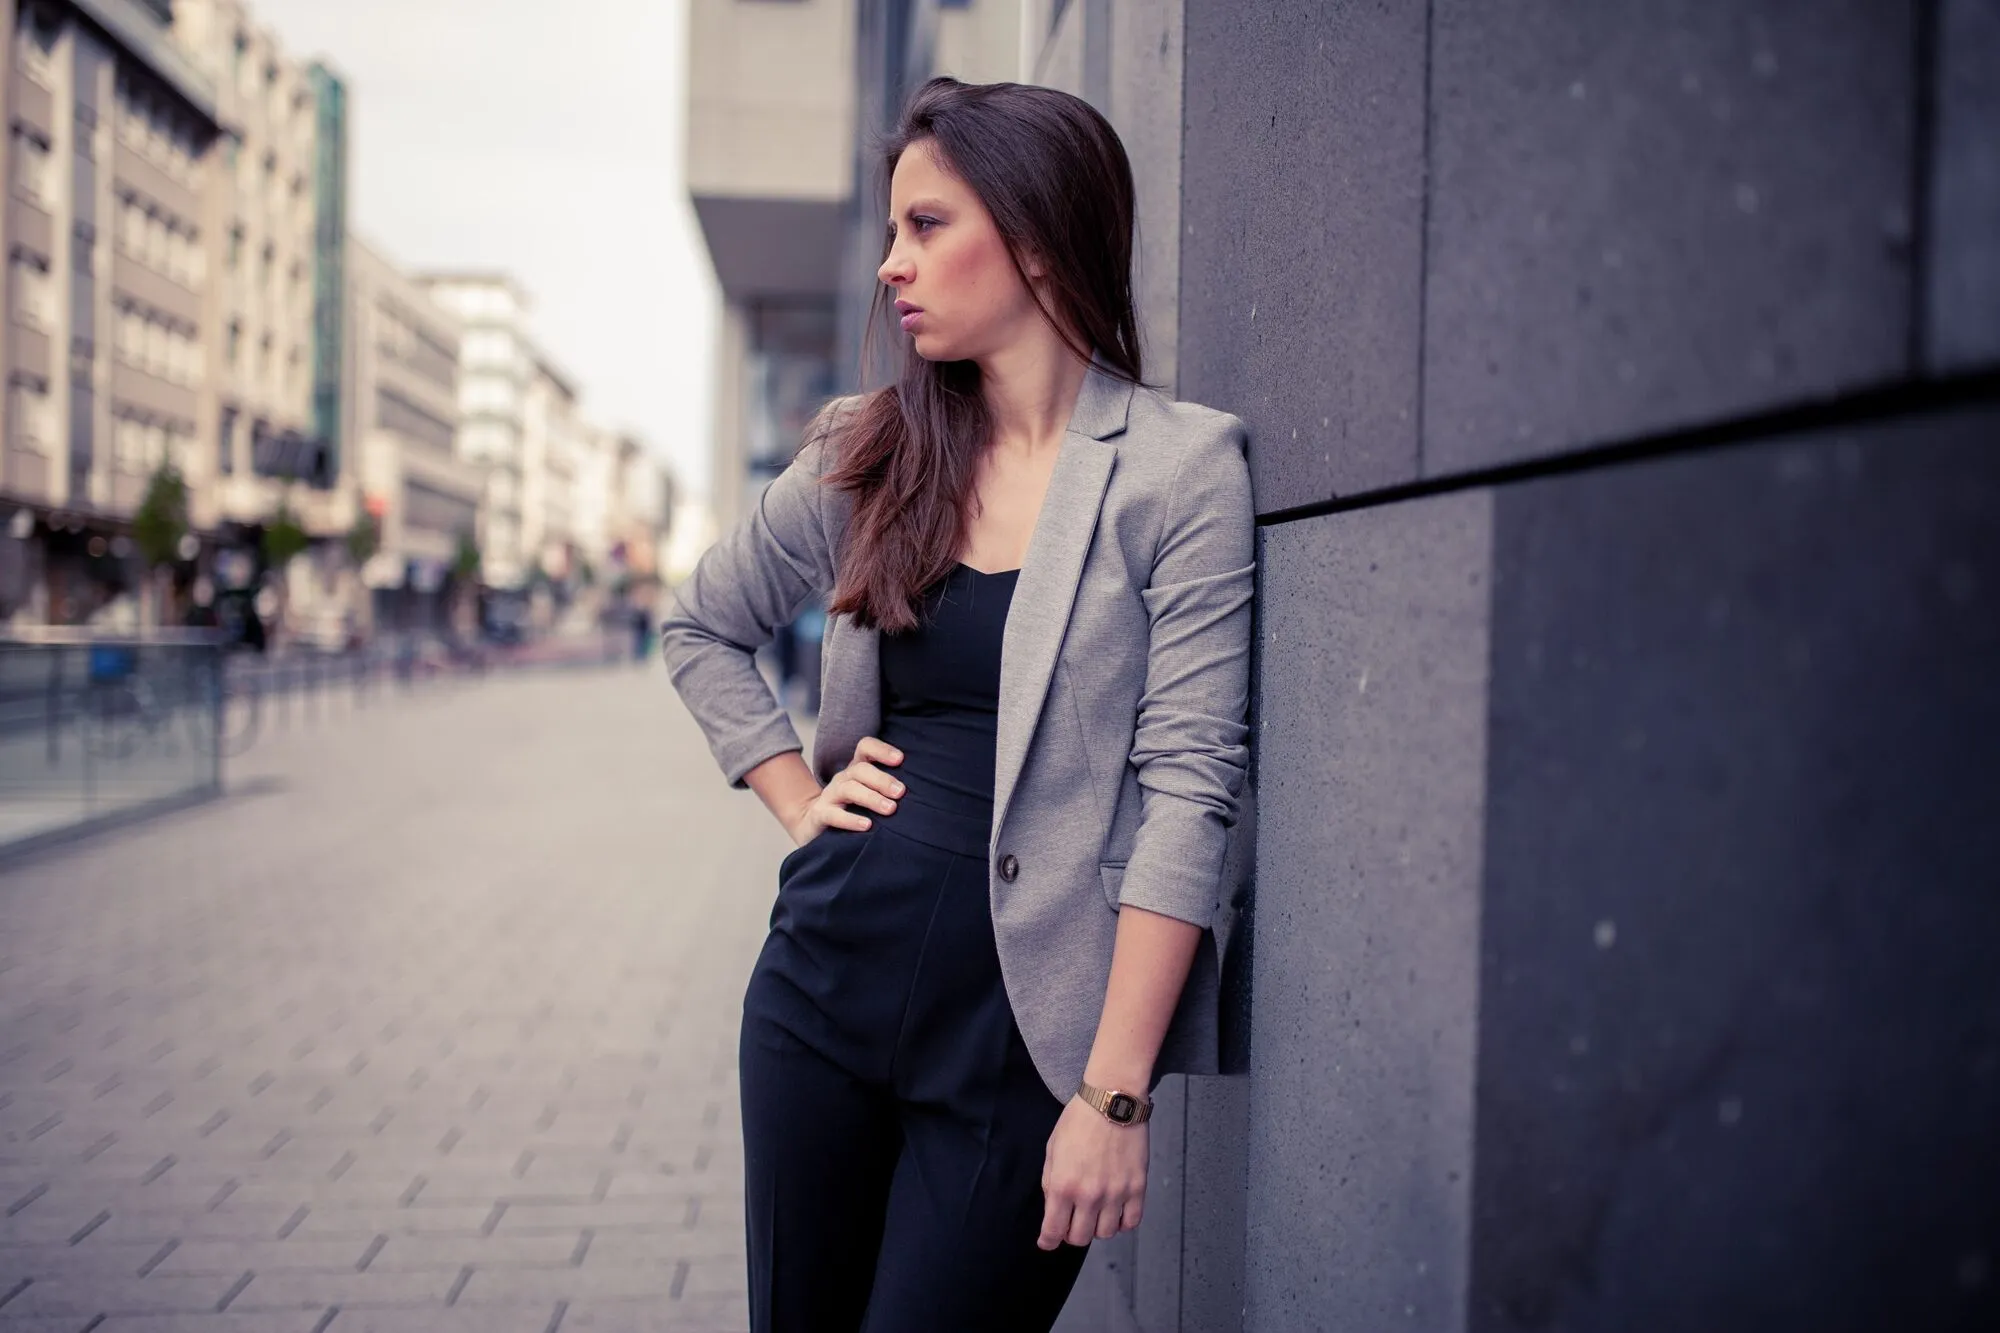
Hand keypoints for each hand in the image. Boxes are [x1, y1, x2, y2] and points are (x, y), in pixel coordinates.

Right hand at [785, 736, 904, 846]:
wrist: (814, 826)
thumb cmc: (853, 809)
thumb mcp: (870, 794)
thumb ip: (890, 789)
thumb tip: (926, 791)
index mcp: (857, 770)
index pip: (865, 748)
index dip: (882, 750)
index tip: (900, 759)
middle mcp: (843, 779)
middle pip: (860, 769)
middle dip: (882, 779)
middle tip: (901, 792)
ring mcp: (830, 796)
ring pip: (849, 789)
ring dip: (871, 798)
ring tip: (890, 809)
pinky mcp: (820, 815)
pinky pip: (833, 815)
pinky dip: (851, 820)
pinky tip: (867, 825)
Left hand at [1038, 1095, 1147, 1248]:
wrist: (1112, 1100)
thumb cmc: (1079, 1120)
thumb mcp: (1052, 1149)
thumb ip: (1050, 1182)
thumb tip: (1053, 1208)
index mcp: (1063, 1185)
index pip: (1053, 1231)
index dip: (1048, 1241)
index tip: (1048, 1242)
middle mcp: (1089, 1194)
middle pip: (1080, 1238)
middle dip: (1072, 1234)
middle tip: (1072, 1223)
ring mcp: (1116, 1193)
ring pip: (1106, 1233)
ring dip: (1097, 1227)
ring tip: (1095, 1213)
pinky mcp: (1137, 1187)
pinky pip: (1131, 1221)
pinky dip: (1123, 1222)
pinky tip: (1116, 1211)